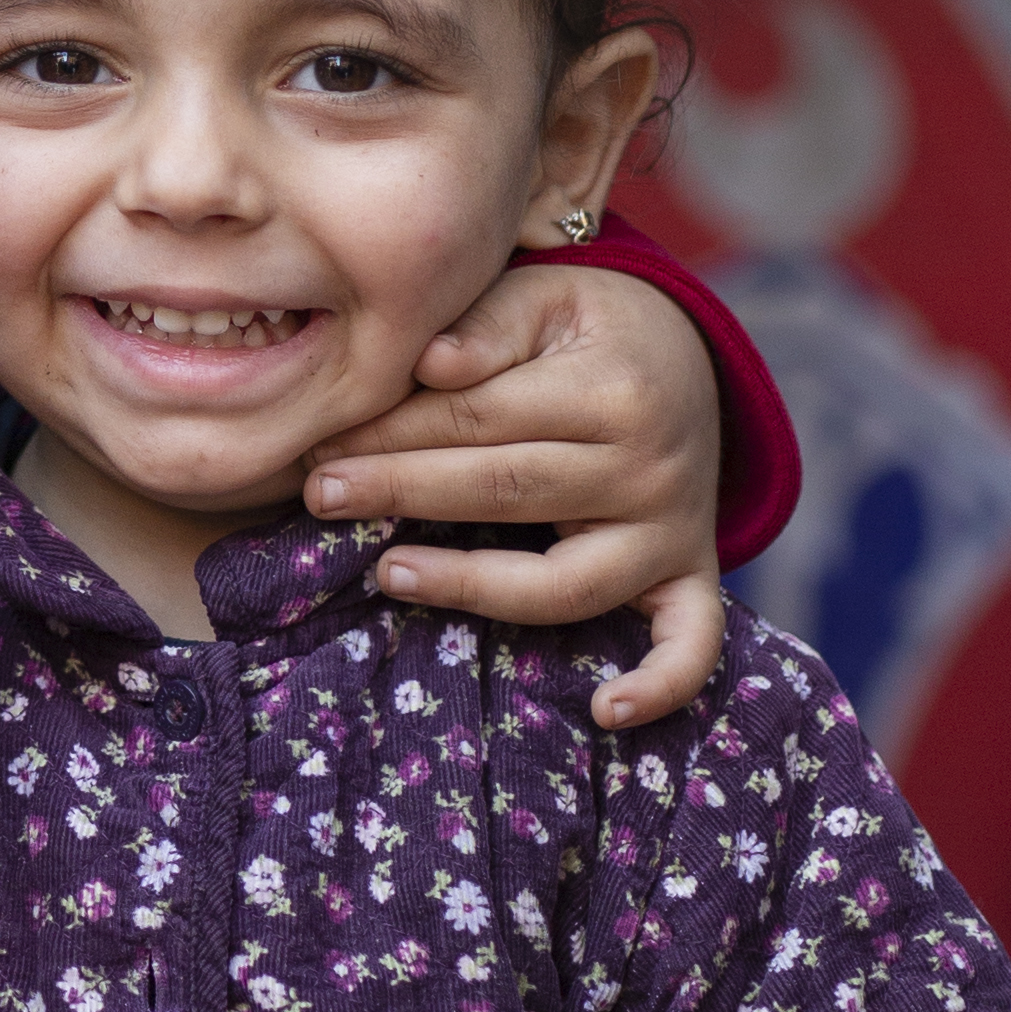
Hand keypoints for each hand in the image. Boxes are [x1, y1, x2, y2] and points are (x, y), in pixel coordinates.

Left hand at [302, 257, 724, 729]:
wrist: (682, 355)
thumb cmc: (586, 328)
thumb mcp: (545, 296)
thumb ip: (486, 326)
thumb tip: (431, 363)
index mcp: (614, 390)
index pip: (481, 421)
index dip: (394, 434)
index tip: (320, 447)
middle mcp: (652, 468)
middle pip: (508, 493)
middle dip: (401, 493)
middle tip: (319, 496)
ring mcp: (674, 531)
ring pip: (566, 582)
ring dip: (473, 587)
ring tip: (388, 574)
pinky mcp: (690, 574)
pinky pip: (690, 642)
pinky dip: (661, 685)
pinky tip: (605, 715)